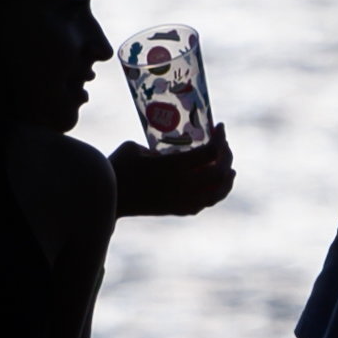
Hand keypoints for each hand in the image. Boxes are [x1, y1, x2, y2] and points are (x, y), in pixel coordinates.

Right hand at [115, 131, 237, 215]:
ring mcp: (182, 201)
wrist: (106, 199)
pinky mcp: (177, 210)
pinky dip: (215, 194)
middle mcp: (183, 185)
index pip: (211, 152)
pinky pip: (205, 204)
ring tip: (230, 170)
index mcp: (174, 166)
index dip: (220, 138)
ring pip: (218, 193)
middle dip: (227, 156)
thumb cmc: (116, 167)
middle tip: (223, 145)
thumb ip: (159, 148)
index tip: (220, 127)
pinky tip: (215, 187)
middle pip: (220, 172)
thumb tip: (171, 150)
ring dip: (227, 180)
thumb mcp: (136, 148)